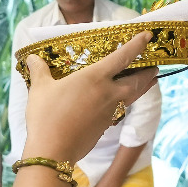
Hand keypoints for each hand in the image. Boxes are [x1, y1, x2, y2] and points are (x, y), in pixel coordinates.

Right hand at [19, 34, 154, 167]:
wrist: (54, 151)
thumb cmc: (47, 116)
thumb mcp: (40, 88)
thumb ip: (40, 70)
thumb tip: (33, 58)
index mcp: (96, 78)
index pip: (123, 57)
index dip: (137, 44)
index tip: (147, 35)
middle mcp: (109, 93)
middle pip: (139, 80)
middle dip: (149, 71)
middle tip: (154, 65)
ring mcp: (111, 111)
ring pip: (134, 95)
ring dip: (143, 86)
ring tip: (147, 80)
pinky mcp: (107, 125)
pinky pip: (123, 108)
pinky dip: (128, 100)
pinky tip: (121, 99)